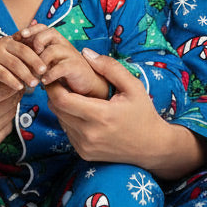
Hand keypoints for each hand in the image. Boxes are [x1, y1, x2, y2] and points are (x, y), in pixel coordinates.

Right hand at [0, 33, 48, 91]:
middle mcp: (1, 44)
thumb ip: (25, 58)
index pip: (28, 44)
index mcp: (10, 40)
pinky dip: (13, 80)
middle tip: (45, 72)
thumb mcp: (12, 60)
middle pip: (23, 51)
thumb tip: (46, 62)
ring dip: (26, 74)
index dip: (38, 54)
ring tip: (34, 83)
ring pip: (15, 63)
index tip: (48, 64)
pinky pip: (3, 74)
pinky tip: (20, 87)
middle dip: (35, 62)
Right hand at [0, 38, 20, 162]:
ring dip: (12, 103)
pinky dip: (6, 118)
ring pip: (9, 117)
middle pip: (10, 104)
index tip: (11, 70)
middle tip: (15, 78)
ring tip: (6, 90)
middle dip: (14, 90)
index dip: (12, 78)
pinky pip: (4, 131)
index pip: (3, 89)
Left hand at [18, 25, 108, 98]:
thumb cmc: (64, 73)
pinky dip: (50, 74)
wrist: (86, 84)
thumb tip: (17, 49)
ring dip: (40, 61)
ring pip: (53, 50)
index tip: (16, 37)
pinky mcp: (76, 67)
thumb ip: (37, 55)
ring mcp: (71, 55)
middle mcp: (64, 44)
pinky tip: (44, 81)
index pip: (43, 28)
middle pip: (49, 33)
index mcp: (56, 41)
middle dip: (36, 41)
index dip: (30, 30)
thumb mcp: (49, 61)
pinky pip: (61, 67)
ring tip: (34, 73)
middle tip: (28, 53)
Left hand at [46, 49, 205, 178]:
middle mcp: (89, 134)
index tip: (56, 74)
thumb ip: (109, 68)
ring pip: (60, 120)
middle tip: (61, 81)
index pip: (61, 99)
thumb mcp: (133, 86)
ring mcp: (85, 146)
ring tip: (73, 95)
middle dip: (55, 93)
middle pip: (56, 109)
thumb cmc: (143, 114)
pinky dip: (69, 120)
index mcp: (101, 116)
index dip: (54, 85)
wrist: (152, 147)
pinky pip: (67, 131)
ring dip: (62, 106)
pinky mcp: (83, 154)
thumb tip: (85, 53)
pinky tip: (82, 112)